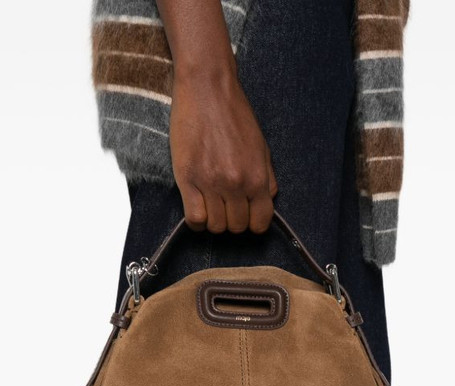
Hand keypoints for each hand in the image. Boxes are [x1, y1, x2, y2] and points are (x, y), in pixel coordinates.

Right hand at [169, 68, 277, 234]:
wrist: (207, 89)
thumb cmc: (234, 114)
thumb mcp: (261, 146)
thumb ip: (266, 177)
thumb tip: (266, 200)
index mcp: (257, 177)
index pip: (260, 223)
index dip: (252, 222)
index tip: (245, 214)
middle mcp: (236, 184)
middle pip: (236, 227)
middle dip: (232, 220)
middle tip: (225, 204)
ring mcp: (211, 183)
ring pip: (215, 226)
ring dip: (213, 219)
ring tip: (210, 201)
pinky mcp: (187, 179)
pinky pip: (194, 218)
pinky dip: (196, 220)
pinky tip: (197, 205)